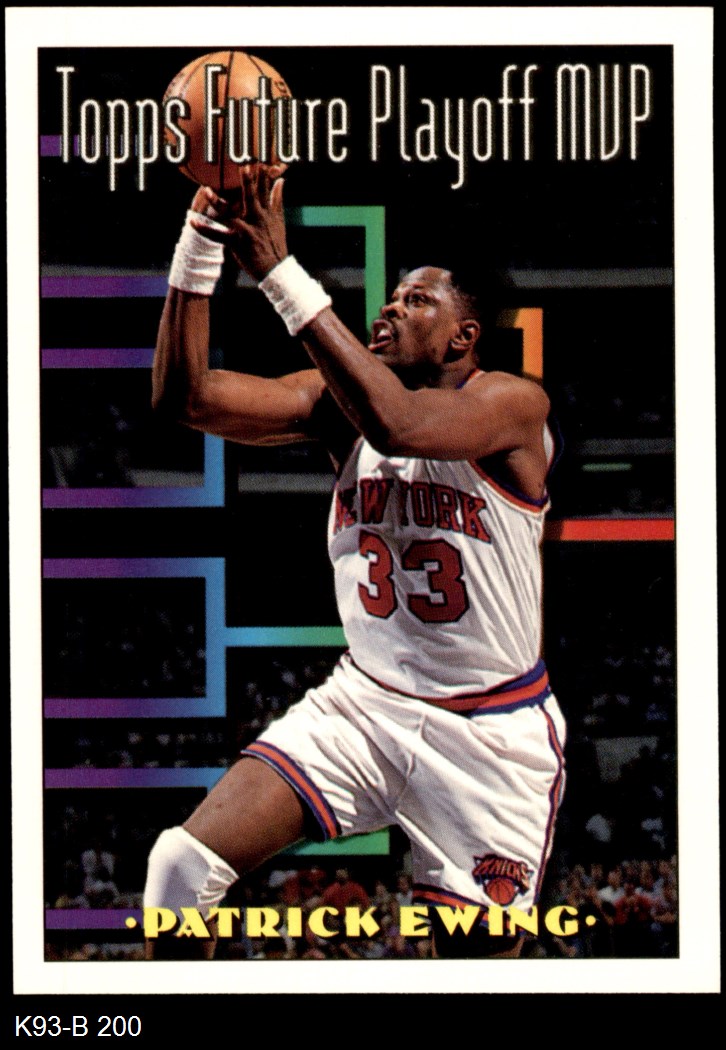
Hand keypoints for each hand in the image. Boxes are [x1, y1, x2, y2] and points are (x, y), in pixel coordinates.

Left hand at [189, 165, 287, 280]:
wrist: (275, 269)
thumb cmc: (276, 244)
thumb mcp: (279, 220)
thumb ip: (278, 198)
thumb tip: (281, 180)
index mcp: (266, 212)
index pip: (264, 188)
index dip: (261, 172)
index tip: (258, 156)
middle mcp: (257, 219)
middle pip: (251, 197)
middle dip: (247, 182)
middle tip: (242, 166)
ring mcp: (247, 231)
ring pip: (230, 214)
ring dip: (217, 203)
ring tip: (206, 190)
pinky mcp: (237, 243)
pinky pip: (218, 236)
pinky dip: (204, 230)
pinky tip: (193, 222)